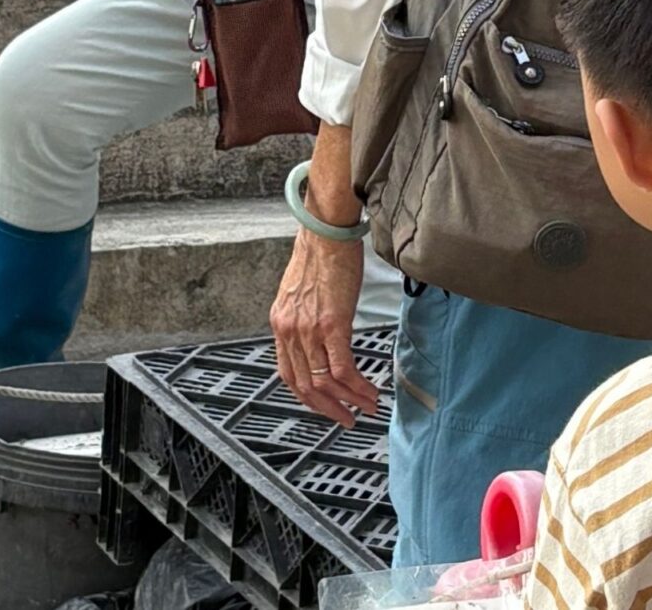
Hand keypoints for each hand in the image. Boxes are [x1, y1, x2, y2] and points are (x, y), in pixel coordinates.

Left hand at [270, 231, 377, 425]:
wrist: (327, 233)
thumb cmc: (320, 254)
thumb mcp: (301, 292)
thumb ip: (304, 317)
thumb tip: (319, 336)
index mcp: (281, 323)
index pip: (288, 373)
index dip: (307, 396)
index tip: (324, 406)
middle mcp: (290, 330)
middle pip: (305, 385)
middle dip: (328, 408)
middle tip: (347, 419)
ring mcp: (309, 330)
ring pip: (324, 381)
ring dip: (348, 400)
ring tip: (367, 407)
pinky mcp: (332, 324)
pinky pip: (342, 368)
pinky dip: (357, 386)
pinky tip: (370, 392)